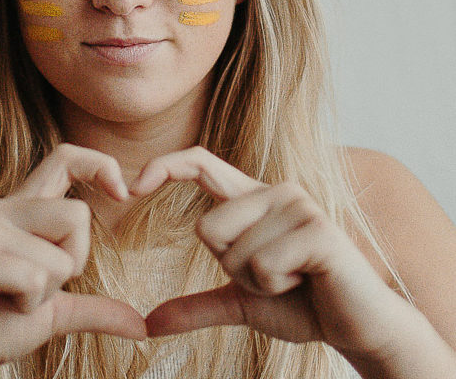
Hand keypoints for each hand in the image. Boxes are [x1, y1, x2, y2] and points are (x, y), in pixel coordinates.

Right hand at [0, 144, 145, 378]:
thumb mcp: (51, 312)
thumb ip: (94, 308)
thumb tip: (142, 325)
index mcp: (18, 210)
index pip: (64, 158)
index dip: (99, 164)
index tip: (123, 192)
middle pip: (77, 215)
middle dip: (72, 262)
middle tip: (34, 288)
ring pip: (59, 253)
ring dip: (46, 291)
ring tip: (9, 298)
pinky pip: (35, 277)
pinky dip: (28, 304)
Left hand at [136, 147, 404, 360]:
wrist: (357, 325)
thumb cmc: (301, 304)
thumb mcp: (240, 302)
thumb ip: (195, 306)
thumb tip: (148, 324)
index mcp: (252, 198)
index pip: (200, 163)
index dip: (164, 166)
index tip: (131, 186)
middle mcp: (274, 191)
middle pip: (208, 229)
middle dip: (232, 269)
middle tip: (273, 275)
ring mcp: (298, 205)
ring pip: (234, 252)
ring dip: (257, 282)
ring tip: (294, 278)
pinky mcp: (318, 230)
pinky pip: (263, 265)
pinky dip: (276, 286)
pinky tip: (307, 282)